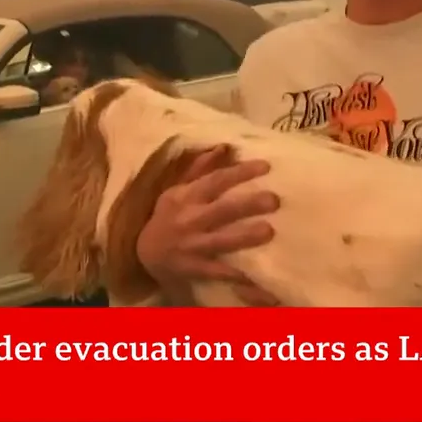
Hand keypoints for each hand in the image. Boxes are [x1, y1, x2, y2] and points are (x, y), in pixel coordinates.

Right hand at [136, 145, 279, 305]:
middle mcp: (191, 219)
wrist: (146, 253)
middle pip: (223, 210)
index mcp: (188, 196)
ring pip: (222, 241)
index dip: (240, 173)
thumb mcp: (178, 190)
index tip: (266, 167)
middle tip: (275, 200)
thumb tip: (224, 147)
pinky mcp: (195, 268)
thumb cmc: (169, 216)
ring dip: (245, 236)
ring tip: (269, 231)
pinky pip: (216, 271)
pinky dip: (234, 274)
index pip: (216, 180)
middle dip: (248, 204)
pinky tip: (253, 275)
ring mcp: (193, 245)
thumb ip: (201, 169)